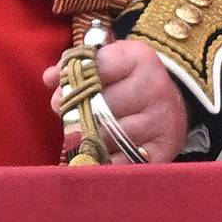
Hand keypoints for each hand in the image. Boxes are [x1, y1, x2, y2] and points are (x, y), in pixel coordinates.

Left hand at [42, 36, 189, 162]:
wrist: (171, 104)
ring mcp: (162, 119)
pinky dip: (106, 163)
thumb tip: (50, 78)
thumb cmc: (129, 82)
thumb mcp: (108, 63)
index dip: (71, 85)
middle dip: (78, 116)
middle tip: (71, 121)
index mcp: (139, 58)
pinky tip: (100, 158)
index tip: (61, 96)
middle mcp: (154, 86)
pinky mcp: (164, 149)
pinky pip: (123, 163)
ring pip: (108, 137)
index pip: (93, 69)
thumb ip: (77, 67)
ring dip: (91, 141)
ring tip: (88, 138)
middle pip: (99, 107)